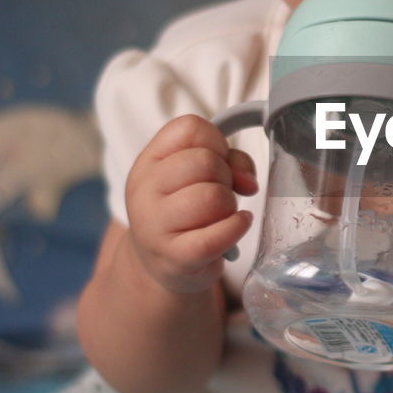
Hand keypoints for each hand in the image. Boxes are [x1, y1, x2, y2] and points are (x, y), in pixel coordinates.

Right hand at [125, 114, 256, 294]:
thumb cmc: (186, 213)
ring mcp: (155, 225)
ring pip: (214, 197)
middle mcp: (144, 190)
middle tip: (220, 193)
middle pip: (205, 161)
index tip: (217, 162)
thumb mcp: (197, 177)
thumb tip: (247, 181)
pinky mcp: (176, 257)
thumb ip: (229, 161)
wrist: (161, 265)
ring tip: (222, 214)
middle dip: (225, 176)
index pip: (190, 128)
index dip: (216, 142)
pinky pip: (218, 235)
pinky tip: (237, 225)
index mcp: (148, 161)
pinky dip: (237, 227)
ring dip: (230, 205)